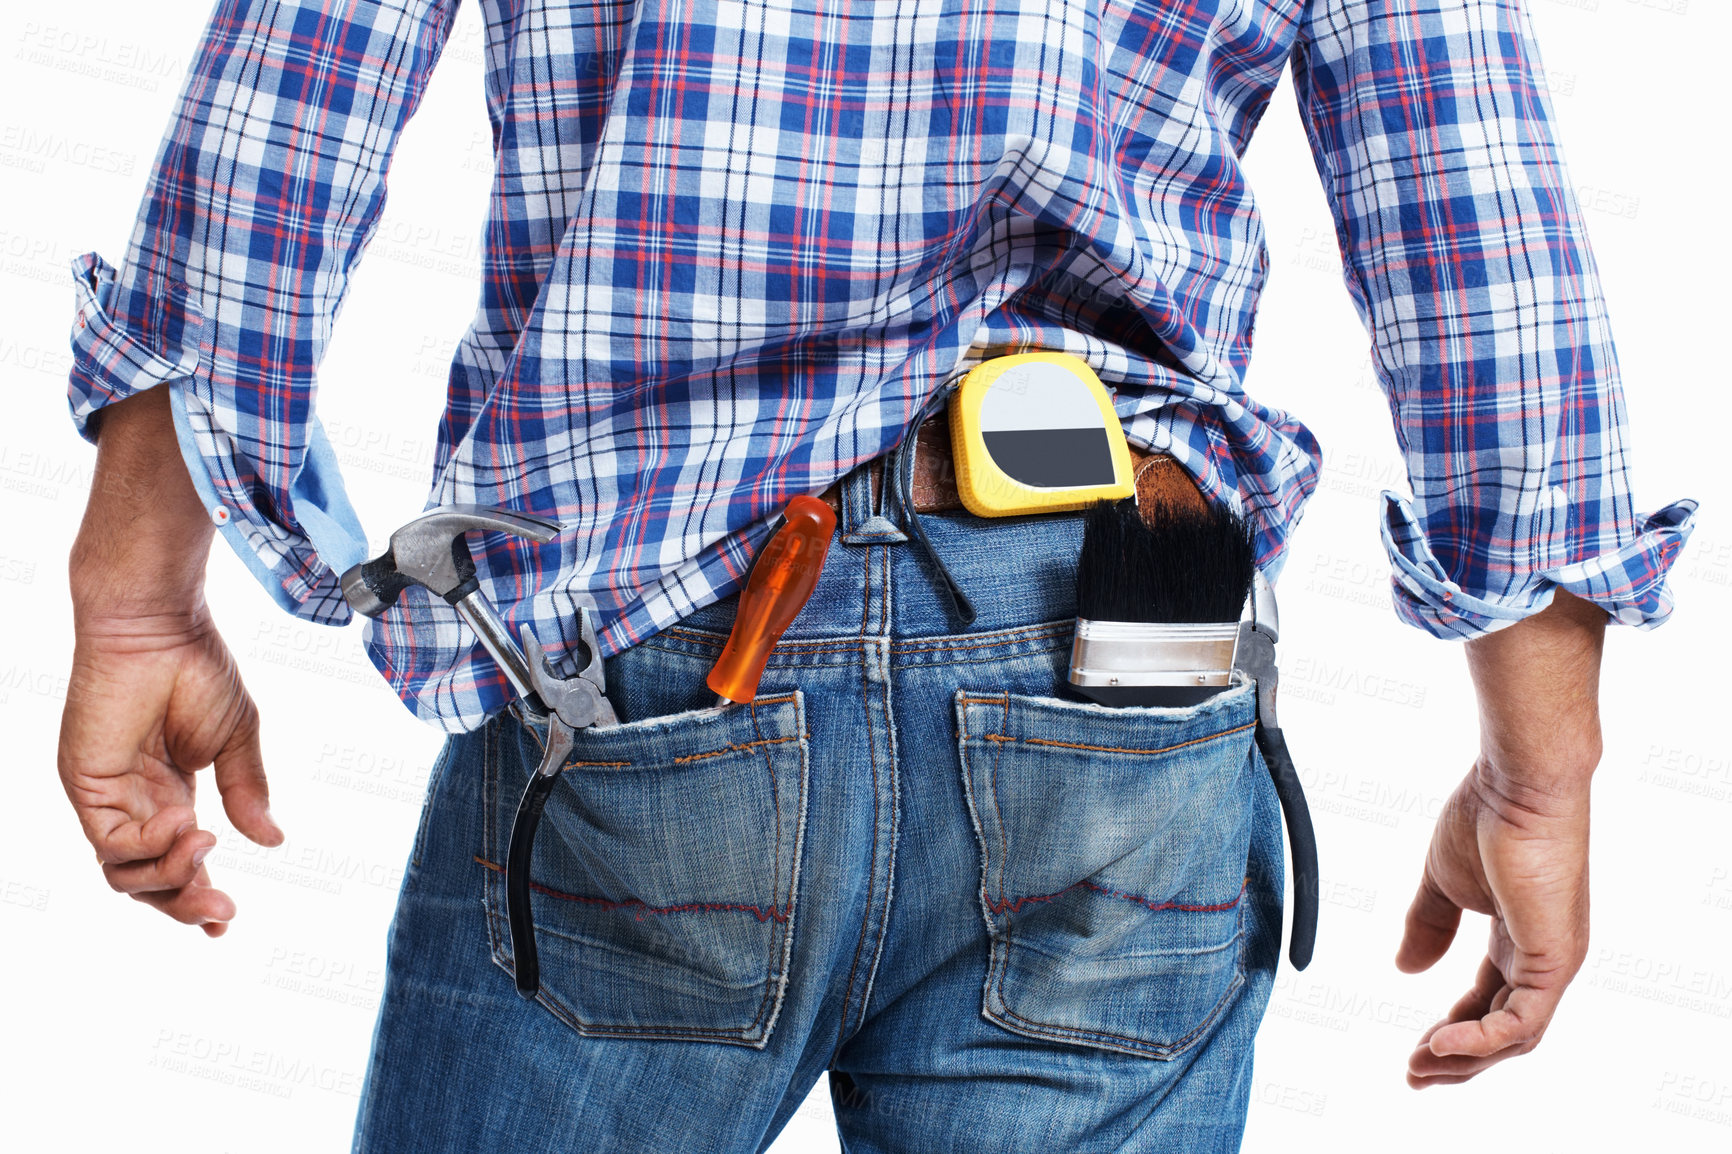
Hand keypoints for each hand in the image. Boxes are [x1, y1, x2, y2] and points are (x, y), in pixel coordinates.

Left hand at [60, 609, 281, 934]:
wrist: (160, 624)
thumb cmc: (196, 666)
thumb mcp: (237, 739)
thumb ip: (247, 792)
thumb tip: (273, 841)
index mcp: (168, 791)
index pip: (175, 861)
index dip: (197, 896)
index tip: (227, 922)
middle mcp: (133, 802)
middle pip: (146, 882)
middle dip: (185, 904)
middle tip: (223, 912)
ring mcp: (106, 795)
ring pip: (124, 873)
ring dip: (170, 878)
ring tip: (208, 849)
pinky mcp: (85, 783)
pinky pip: (111, 842)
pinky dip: (150, 847)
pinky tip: (187, 826)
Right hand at [1395, 591, 1605, 1086]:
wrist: (1516, 782)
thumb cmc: (1485, 814)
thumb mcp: (1443, 881)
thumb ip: (1428, 925)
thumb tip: (1406, 969)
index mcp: (1521, 939)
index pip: (1490, 1002)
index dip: (1452, 1029)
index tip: (1414, 1047)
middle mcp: (1544, 957)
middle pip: (1504, 1031)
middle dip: (1456, 1059)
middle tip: (1413, 1074)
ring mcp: (1554, 960)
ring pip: (1515, 1037)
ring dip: (1465, 1059)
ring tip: (1420, 1065)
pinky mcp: (1553, 958)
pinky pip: (1521, 1021)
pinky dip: (1480, 1040)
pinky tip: (1440, 1043)